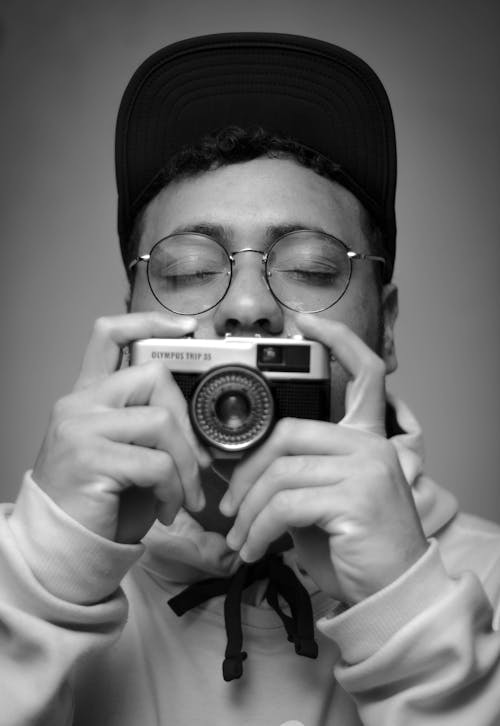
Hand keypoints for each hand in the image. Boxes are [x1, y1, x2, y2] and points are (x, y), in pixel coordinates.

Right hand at [32, 313, 209, 543]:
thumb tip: (197, 420)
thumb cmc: (98, 504)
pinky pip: (157, 463)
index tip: (186, 328)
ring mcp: (81, 429)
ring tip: (182, 494)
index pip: (110, 335)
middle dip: (188, 421)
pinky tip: (166, 508)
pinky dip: (173, 489)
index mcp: (89, 397)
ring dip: (186, 464)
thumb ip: (147, 424)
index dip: (149, 322)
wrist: (59, 548)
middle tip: (197, 462)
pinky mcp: (90, 459)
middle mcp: (80, 405)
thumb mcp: (124, 452)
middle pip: (153, 376)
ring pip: (160, 421)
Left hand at [219, 315, 427, 604]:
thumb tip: (247, 469)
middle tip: (230, 504)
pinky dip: (259, 529)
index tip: (307, 321)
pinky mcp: (356, 497)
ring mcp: (366, 468)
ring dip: (248, 511)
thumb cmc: (355, 548)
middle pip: (289, 434)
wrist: (391, 593)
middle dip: (247, 472)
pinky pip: (285, 504)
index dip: (336, 341)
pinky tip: (253, 549)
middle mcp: (370, 445)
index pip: (363, 373)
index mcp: (367, 437)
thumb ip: (297, 474)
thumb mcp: (323, 502)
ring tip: (239, 538)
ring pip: (280, 472)